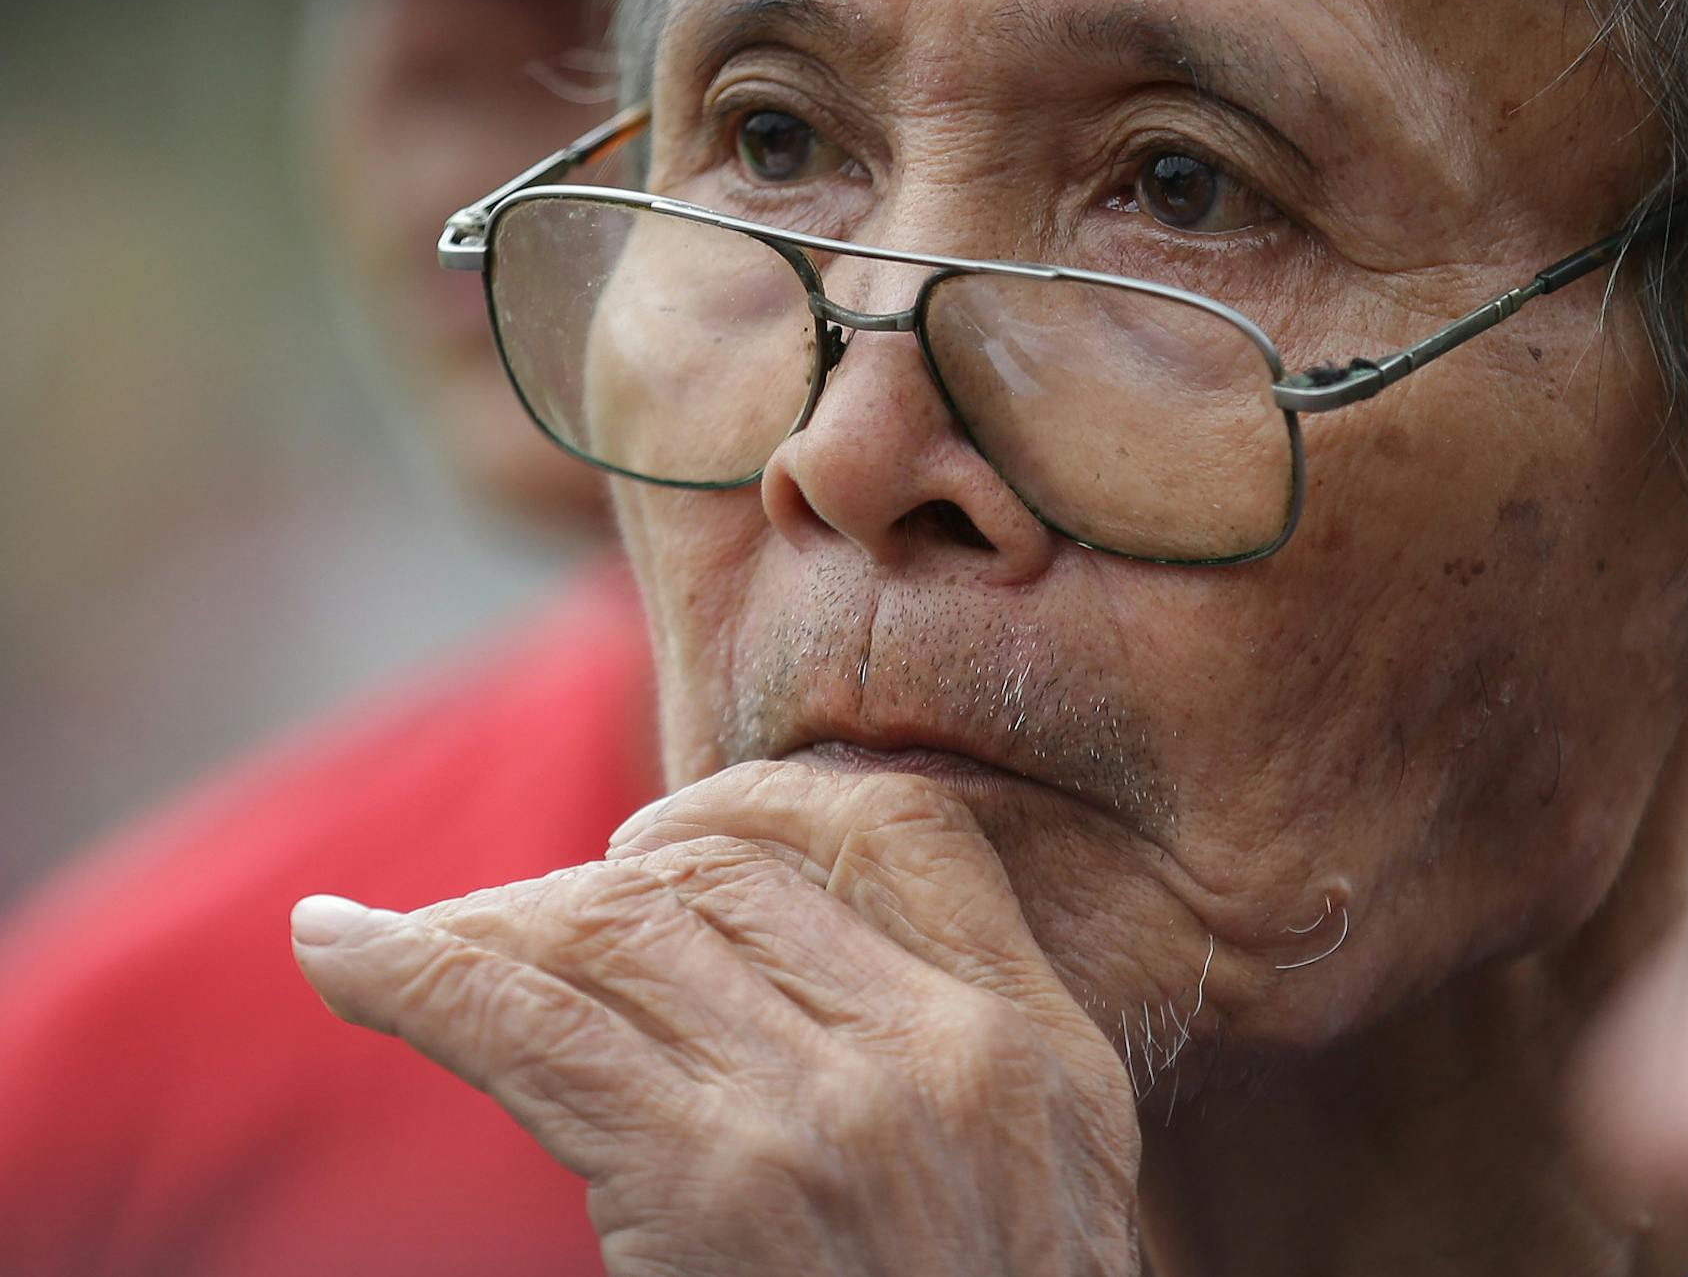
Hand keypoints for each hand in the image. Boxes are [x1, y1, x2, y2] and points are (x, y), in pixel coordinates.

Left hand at [291, 760, 1142, 1275]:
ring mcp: (826, 1114)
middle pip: (731, 875)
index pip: (902, 827)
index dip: (769, 801)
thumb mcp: (1035, 1200)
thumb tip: (766, 954)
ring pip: (619, 929)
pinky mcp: (711, 1183)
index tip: (674, 832)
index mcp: (1038, 1045)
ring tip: (410, 944)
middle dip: (604, 873)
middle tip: (519, 918)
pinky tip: (337, 951)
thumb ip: (947, 1063)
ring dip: (493, 922)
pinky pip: (532, 1023)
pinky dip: (414, 973)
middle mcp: (940, 1053)